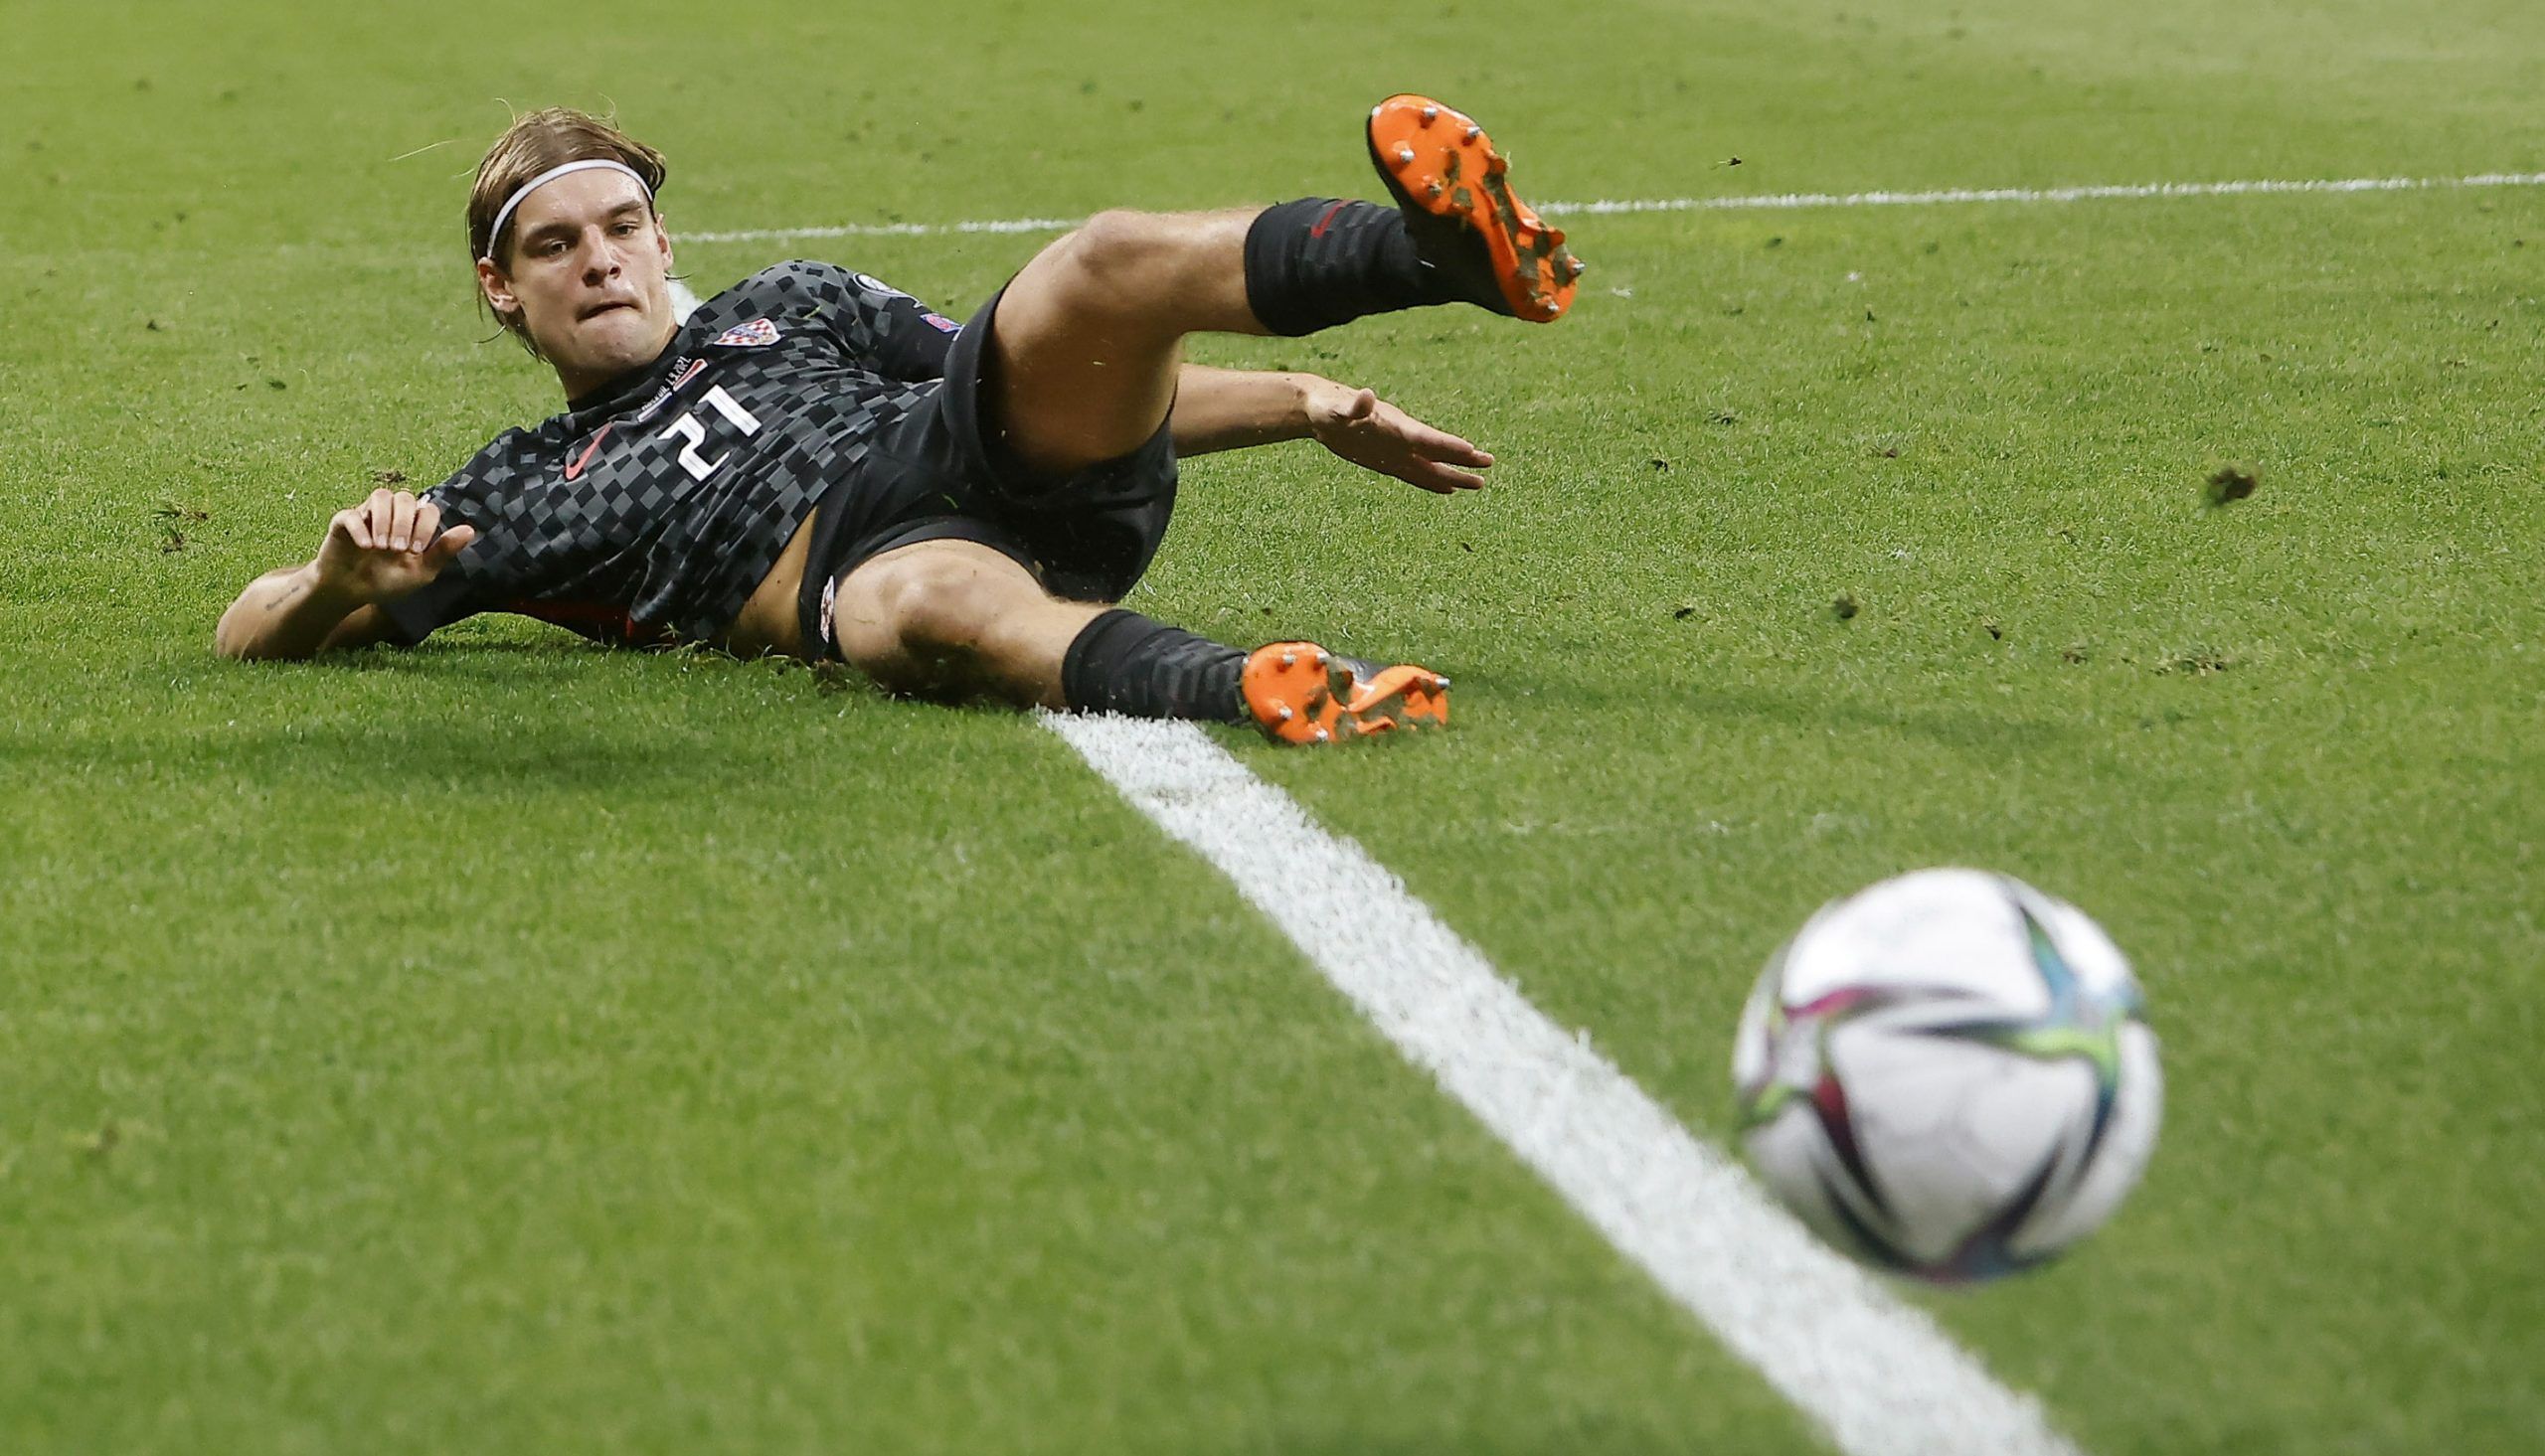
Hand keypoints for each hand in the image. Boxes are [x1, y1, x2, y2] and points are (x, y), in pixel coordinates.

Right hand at [314, 488, 477, 603]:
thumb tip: (469, 530)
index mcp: (412, 526)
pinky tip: (366, 547)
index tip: (416, 550)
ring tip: (381, 547)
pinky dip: (360, 528)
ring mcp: (367, 516)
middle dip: (404, 522)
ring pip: (380, 496)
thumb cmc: (388, 582)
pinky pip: (351, 513)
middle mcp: (391, 515)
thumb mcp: (420, 572)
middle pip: (404, 497)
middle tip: (398, 549)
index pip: (427, 509)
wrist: (353, 592)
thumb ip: (443, 551)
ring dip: (384, 520)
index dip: (424, 525)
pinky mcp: (343, 522)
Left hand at [1305, 382, 1493, 493]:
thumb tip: (1365, 396)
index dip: (1446, 445)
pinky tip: (1448, 488)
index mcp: (1395, 425)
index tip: (1470, 450)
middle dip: (1463, 458)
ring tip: (1480, 483)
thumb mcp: (1337, 408)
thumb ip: (1354, 406)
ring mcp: (1396, 450)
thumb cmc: (1328, 407)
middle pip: (1438, 451)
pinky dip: (1432, 481)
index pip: (1426, 438)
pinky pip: (1415, 474)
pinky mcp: (1387, 461)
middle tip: (1489, 462)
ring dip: (1454, 474)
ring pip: (1431, 466)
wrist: (1320, 410)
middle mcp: (1401, 438)